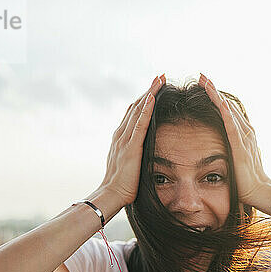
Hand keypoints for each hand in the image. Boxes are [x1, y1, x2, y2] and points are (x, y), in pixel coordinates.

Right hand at [100, 74, 165, 205]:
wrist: (111, 194)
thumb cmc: (122, 185)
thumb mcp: (129, 165)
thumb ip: (134, 154)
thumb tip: (143, 152)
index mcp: (121, 138)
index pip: (133, 113)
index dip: (144, 99)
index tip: (155, 88)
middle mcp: (120, 134)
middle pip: (136, 106)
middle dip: (148, 90)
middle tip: (159, 76)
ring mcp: (124, 140)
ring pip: (138, 110)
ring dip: (149, 93)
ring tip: (159, 80)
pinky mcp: (131, 147)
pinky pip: (140, 124)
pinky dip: (146, 109)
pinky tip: (153, 98)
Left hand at [199, 73, 270, 209]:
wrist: (259, 191)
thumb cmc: (246, 176)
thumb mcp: (236, 155)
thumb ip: (230, 144)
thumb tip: (219, 139)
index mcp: (242, 131)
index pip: (227, 108)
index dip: (216, 95)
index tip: (204, 83)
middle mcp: (245, 130)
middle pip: (228, 104)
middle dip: (214, 90)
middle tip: (201, 75)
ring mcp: (244, 138)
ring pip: (229, 112)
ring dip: (218, 97)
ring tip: (207, 83)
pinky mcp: (241, 149)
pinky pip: (233, 129)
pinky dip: (228, 115)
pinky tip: (221, 103)